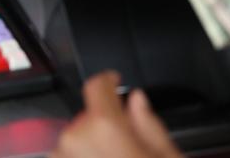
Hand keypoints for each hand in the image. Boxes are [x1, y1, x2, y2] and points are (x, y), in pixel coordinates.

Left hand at [53, 72, 181, 157]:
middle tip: (129, 142)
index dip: (109, 79)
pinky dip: (84, 157)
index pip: (97, 85)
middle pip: (91, 116)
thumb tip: (136, 100)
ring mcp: (61, 157)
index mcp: (105, 128)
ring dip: (95, 144)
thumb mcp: (167, 157)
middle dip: (108, 123)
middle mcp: (76, 140)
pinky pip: (70, 155)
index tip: (114, 80)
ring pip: (81, 138)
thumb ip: (149, 124)